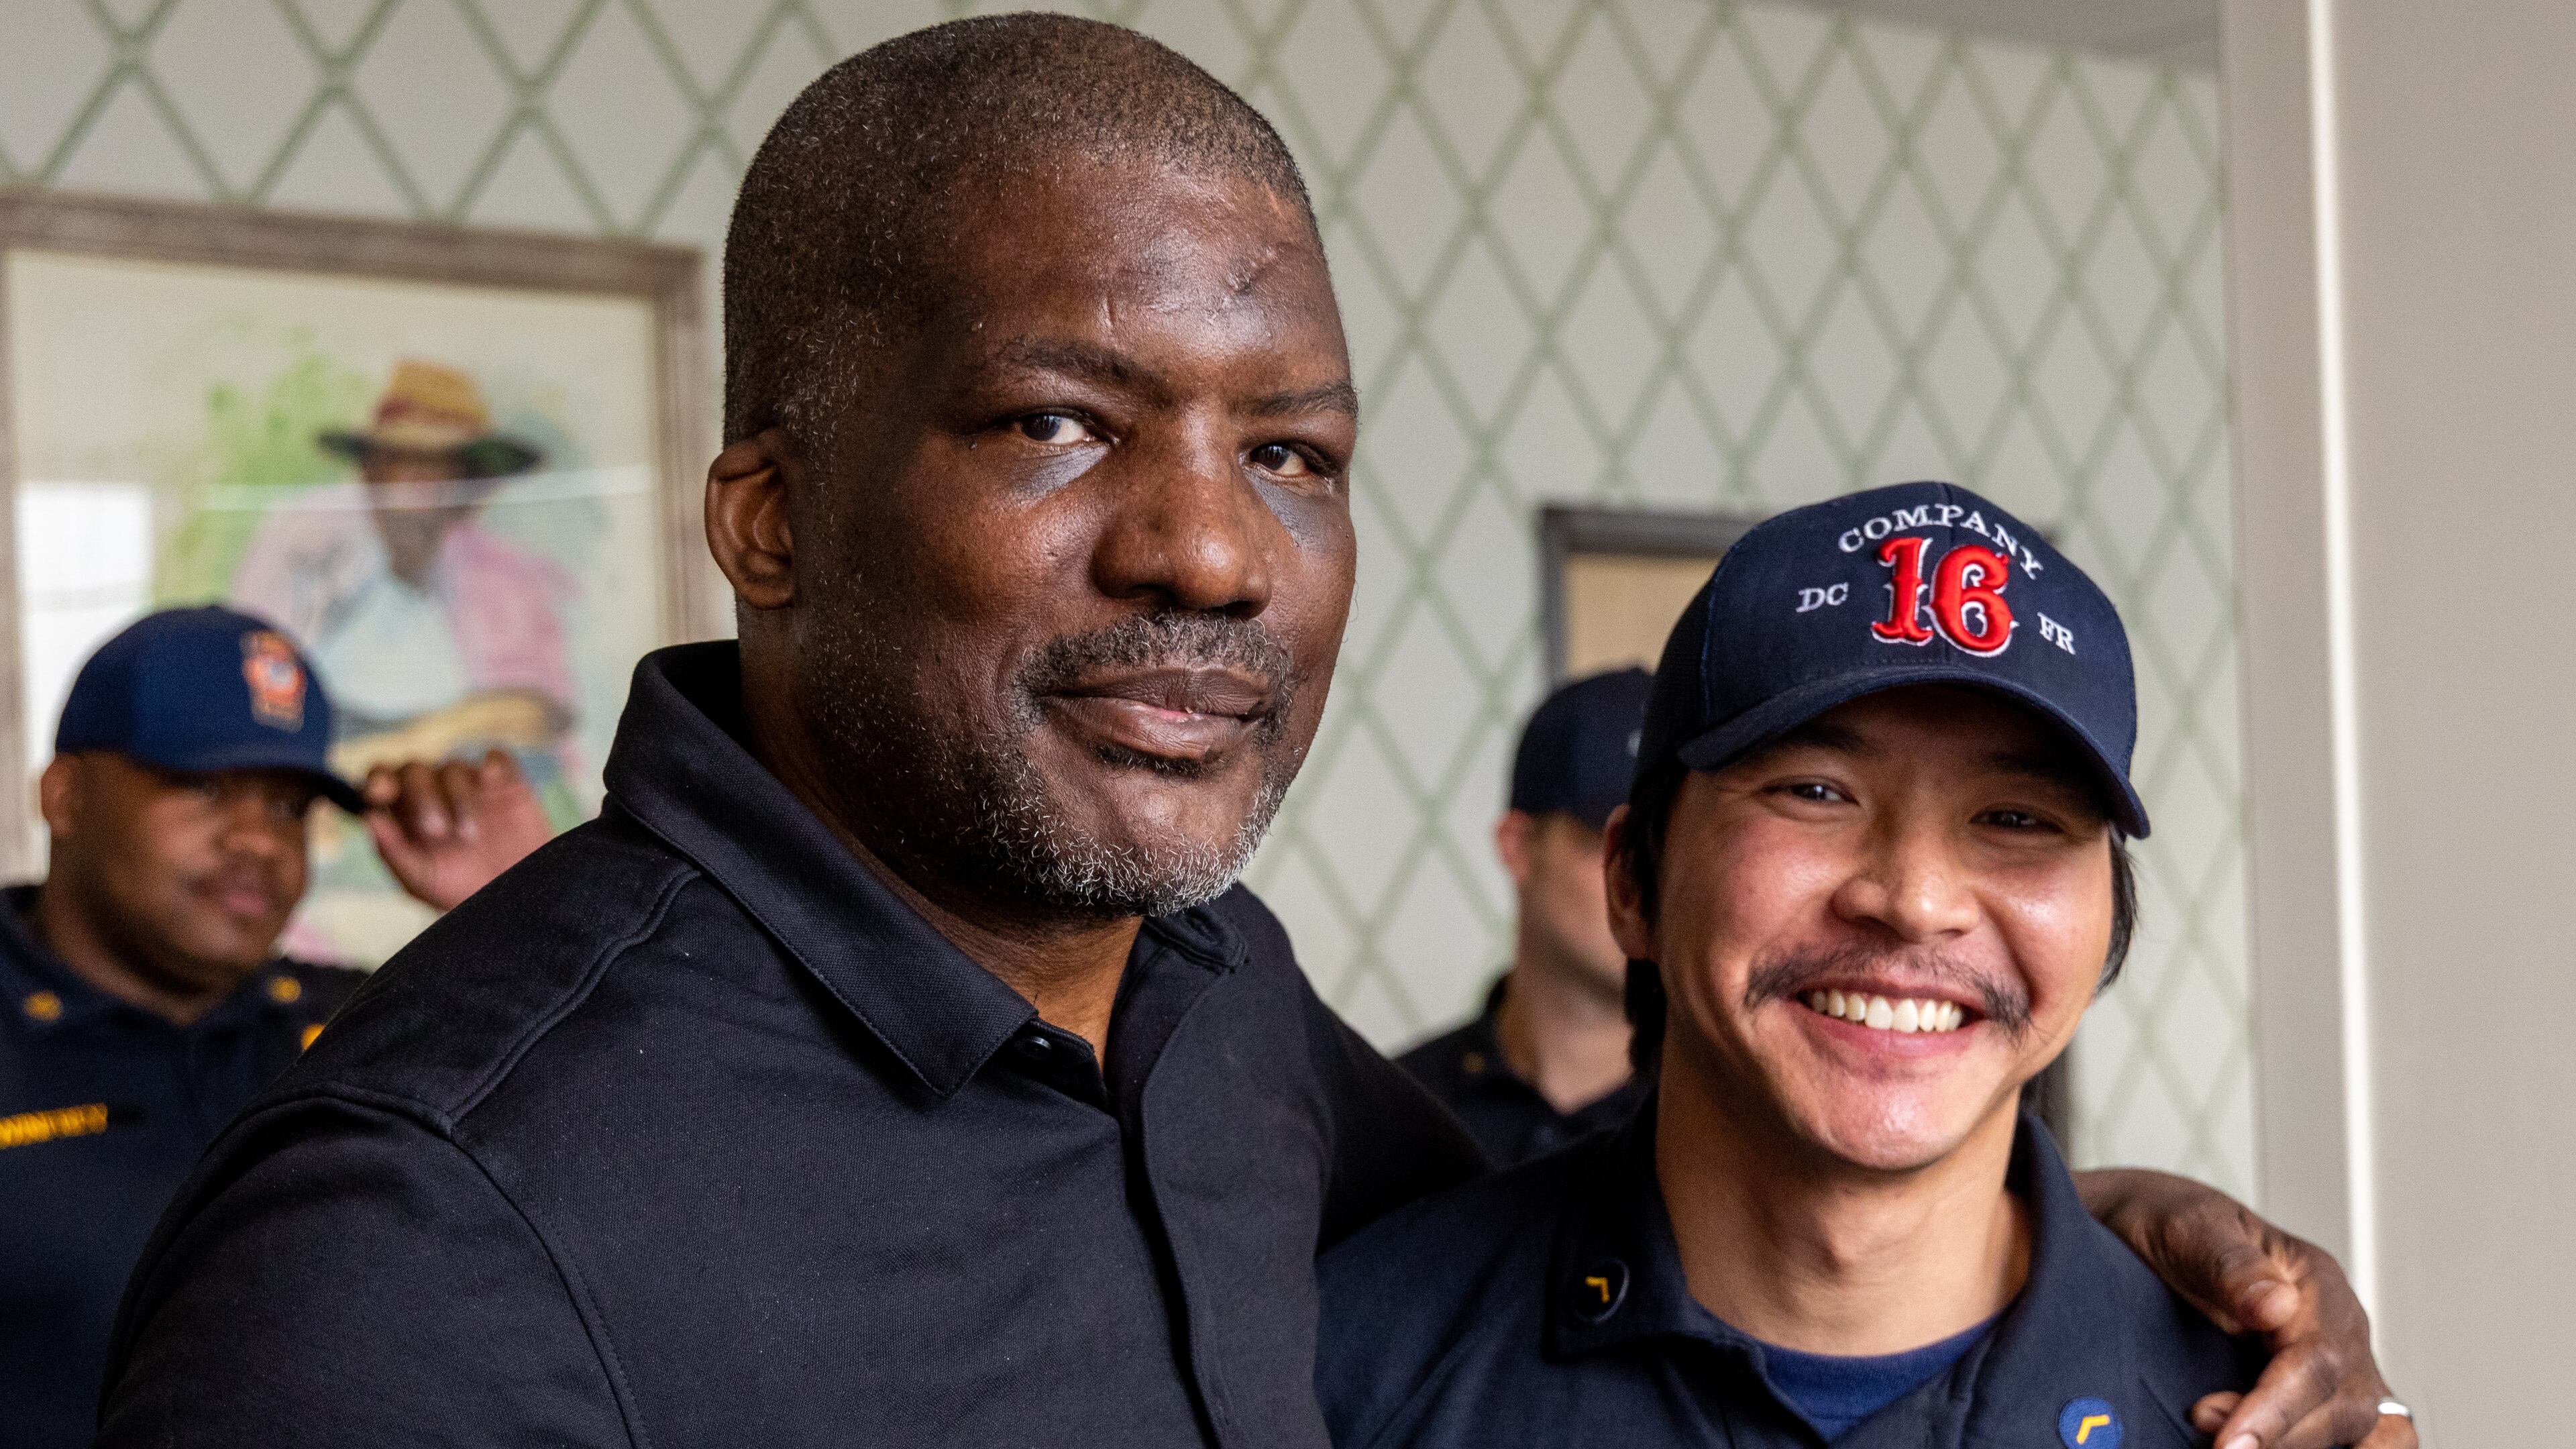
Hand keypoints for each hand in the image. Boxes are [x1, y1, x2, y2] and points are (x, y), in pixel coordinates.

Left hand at [363, 750, 554, 911]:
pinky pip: (497, 757)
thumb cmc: (459, 889)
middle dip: (421, 797)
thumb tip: (368, 817)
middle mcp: (434, 791)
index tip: (378, 793)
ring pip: (453, 768)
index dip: (378, 778)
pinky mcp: (506, 782)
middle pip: (415, 770)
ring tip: (469, 835)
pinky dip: (493, 762)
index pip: (383, 777)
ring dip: (458, 798)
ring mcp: (470, 784)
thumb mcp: (419, 879)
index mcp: (405, 810)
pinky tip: (491, 780)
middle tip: (435, 831)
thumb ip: (392, 851)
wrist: (509, 896)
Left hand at [2076, 1168, 2413, 1448]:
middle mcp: (2341, 1327)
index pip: (2318, 1361)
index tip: (2221, 1436)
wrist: (2156, 1232)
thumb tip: (2275, 1305)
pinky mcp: (2329, 1394)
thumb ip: (2230, 1264)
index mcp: (2316, 1282)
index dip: (2274, 1410)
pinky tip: (2276, 1448)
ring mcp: (2344, 1364)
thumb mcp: (2188, 1230)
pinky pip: (2364, 1437)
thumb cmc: (2175, 1229)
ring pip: (2366, 1430)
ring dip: (2304, 1447)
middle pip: (2345, 1407)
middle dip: (2278, 1437)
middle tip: (2212, 1445)